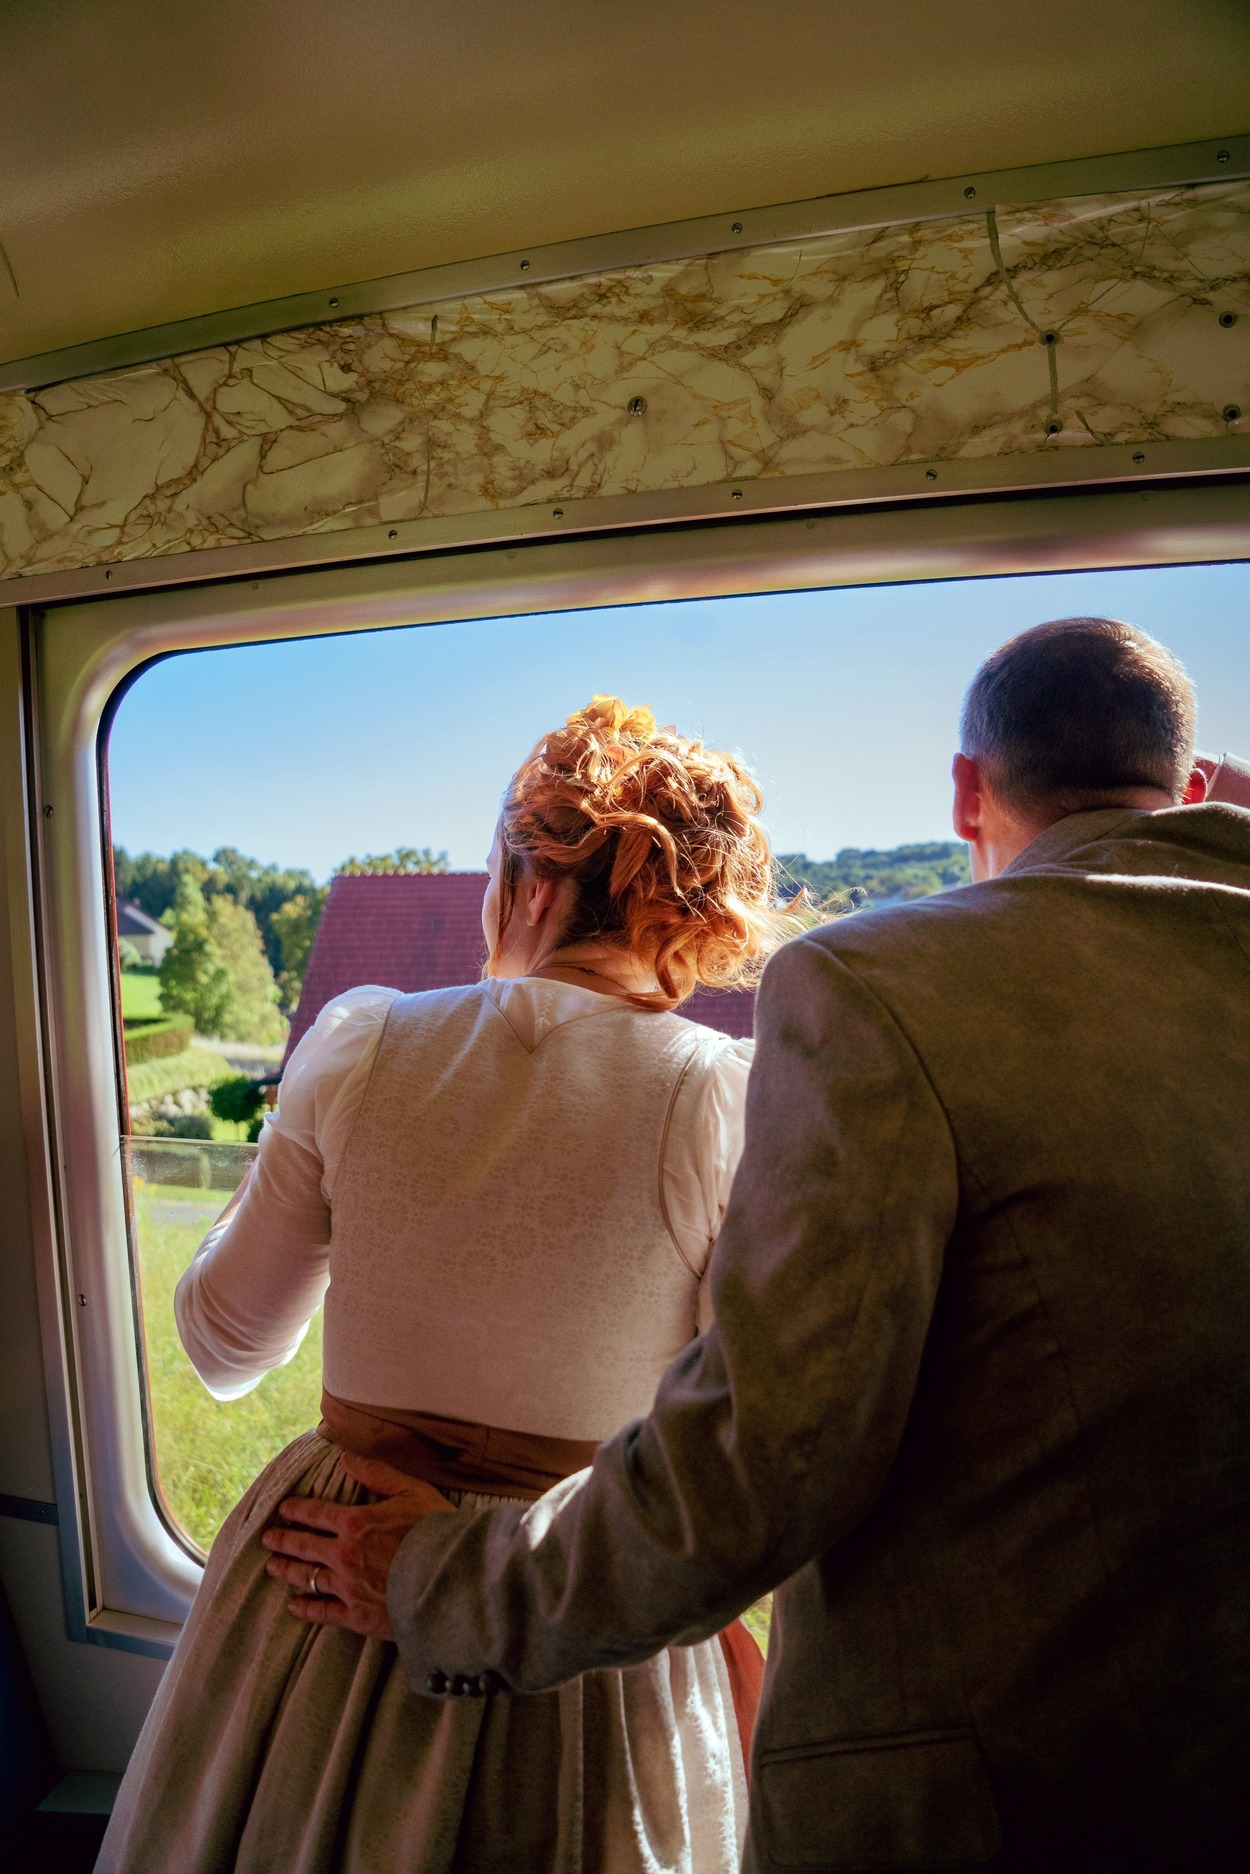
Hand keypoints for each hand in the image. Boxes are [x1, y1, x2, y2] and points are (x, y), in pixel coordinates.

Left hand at [262, 1455, 453, 1638]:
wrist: (452, 1580)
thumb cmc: (436, 1531)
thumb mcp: (412, 1491)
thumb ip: (377, 1473)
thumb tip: (346, 1458)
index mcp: (355, 1523)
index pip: (316, 1513)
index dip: (297, 1509)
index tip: (283, 1509)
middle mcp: (344, 1555)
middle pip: (304, 1546)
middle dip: (283, 1540)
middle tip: (268, 1538)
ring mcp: (347, 1588)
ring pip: (308, 1577)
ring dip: (288, 1570)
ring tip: (273, 1567)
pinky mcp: (356, 1616)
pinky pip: (323, 1613)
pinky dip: (306, 1609)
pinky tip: (294, 1606)